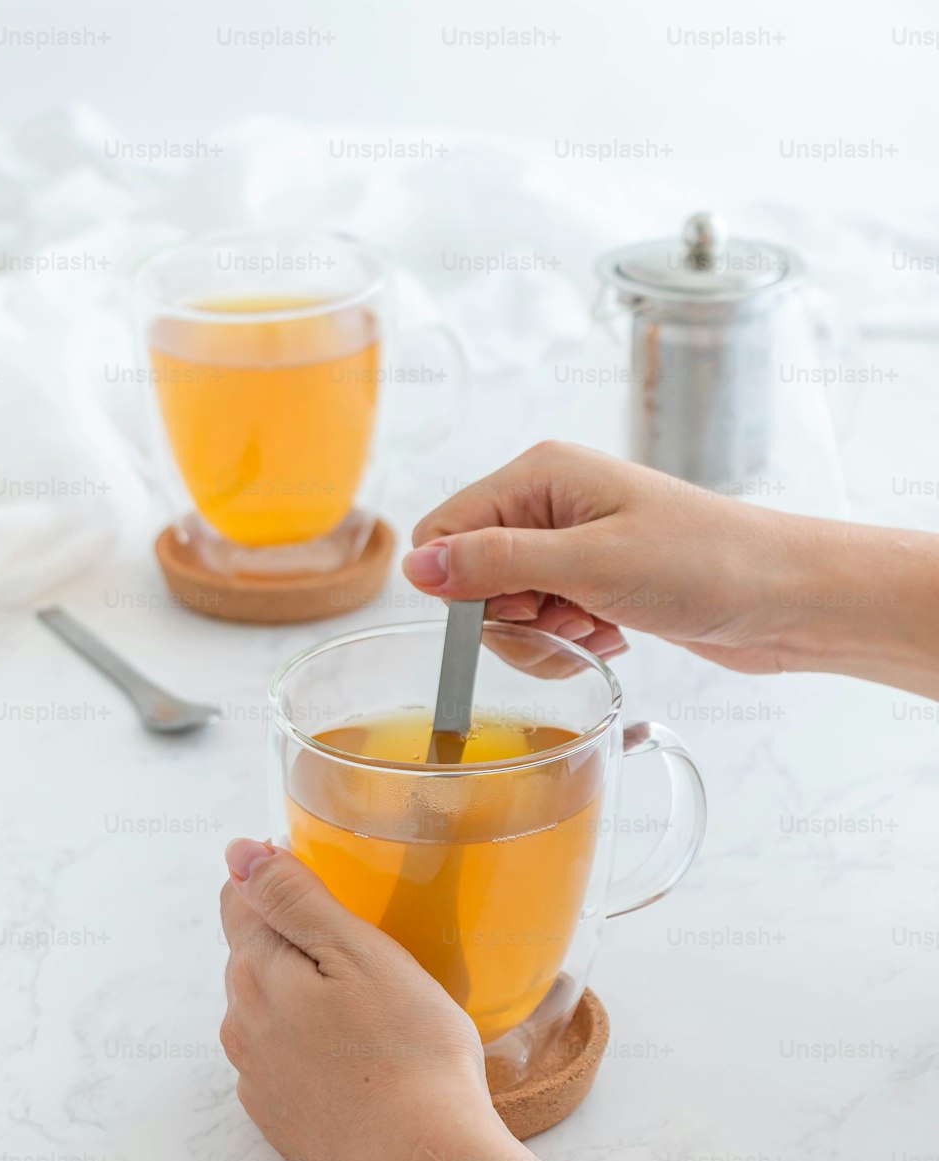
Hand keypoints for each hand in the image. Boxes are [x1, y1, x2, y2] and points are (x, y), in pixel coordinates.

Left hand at [219, 838, 515, 1160]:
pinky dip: (318, 1052)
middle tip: (372, 954)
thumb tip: (239, 852)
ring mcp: (258, 1082)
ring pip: (273, 1014)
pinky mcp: (282, 1124)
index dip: (285, 885)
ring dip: (310, 1001)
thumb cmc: (408, 1052)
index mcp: (255, 974)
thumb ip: (294, 898)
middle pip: (257, 958)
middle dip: (301, 946)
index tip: (337, 893)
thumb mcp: (359, 952)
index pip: (242, 902)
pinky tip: (366, 1063)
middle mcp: (240, 1028)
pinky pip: (289, 1064)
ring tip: (376, 1012)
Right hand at [402, 442, 816, 675]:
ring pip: (507, 612)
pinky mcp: (594, 584)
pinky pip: (546, 627)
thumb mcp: (590, 564)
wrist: (786, 598)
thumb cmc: (705, 563)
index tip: (520, 609)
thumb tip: (415, 567)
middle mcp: (548, 504)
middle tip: (568, 621)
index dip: (463, 586)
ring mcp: (572, 546)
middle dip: (511, 621)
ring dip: (545, 639)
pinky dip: (571, 644)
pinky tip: (614, 637)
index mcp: (540, 475)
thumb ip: (496, 563)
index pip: (444, 532)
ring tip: (599, 630)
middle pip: (471, 579)